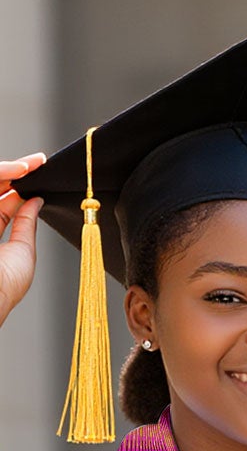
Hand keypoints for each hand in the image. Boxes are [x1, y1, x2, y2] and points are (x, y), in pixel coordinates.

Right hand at [0, 156, 45, 328]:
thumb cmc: (4, 287)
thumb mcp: (22, 252)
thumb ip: (26, 224)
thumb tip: (36, 201)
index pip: (1, 203)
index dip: (18, 186)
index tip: (38, 172)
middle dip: (13, 172)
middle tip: (37, 162)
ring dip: (5, 171)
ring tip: (28, 166)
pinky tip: (15, 172)